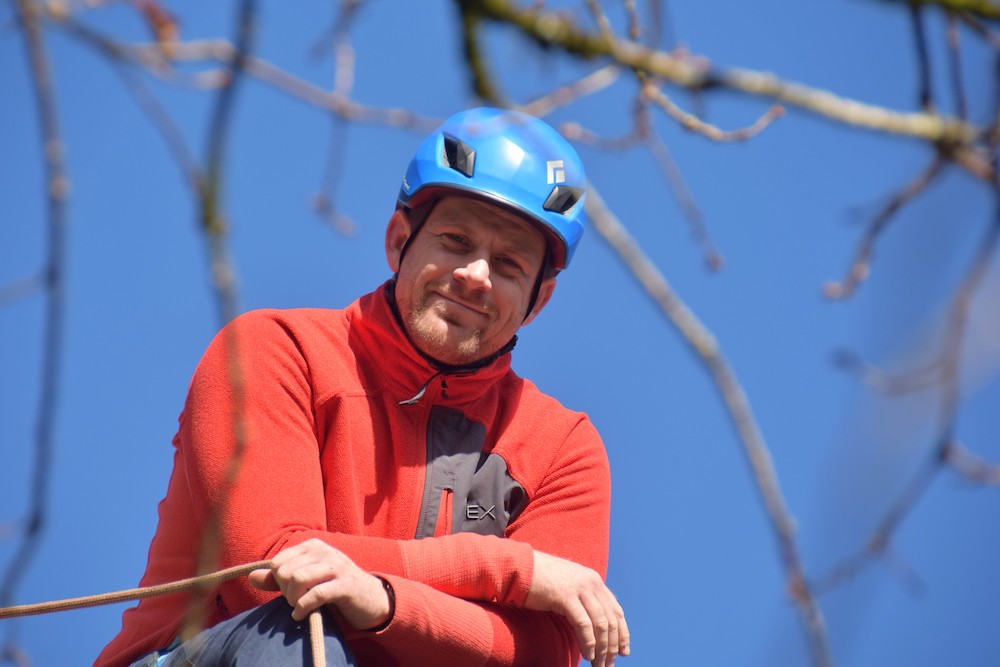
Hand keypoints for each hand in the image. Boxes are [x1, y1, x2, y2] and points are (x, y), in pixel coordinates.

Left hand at [248, 538, 392, 629]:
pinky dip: (303, 608)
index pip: (278, 562)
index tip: (288, 591)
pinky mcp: (345, 585)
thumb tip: (251, 577)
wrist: (370, 598)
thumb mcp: (306, 579)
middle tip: (295, 601)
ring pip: (298, 580)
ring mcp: (337, 567)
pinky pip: (316, 595)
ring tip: (298, 607)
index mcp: (313, 546)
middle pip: (286, 572)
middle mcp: (324, 552)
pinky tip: (301, 615)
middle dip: (285, 592)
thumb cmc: (334, 587)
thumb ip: (278, 578)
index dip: (277, 581)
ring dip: (293, 599)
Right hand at [524, 550, 629, 666]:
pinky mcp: (565, 596)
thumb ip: (581, 598)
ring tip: (599, 665)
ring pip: (600, 624)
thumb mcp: (567, 586)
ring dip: (602, 649)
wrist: (519, 566)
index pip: (616, 610)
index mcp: (593, 580)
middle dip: (613, 646)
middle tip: (609, 665)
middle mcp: (591, 582)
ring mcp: (579, 588)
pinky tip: (587, 656)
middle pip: (611, 620)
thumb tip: (591, 622)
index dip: (623, 633)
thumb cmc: (539, 580)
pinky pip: (583, 624)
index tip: (624, 652)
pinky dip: (588, 642)